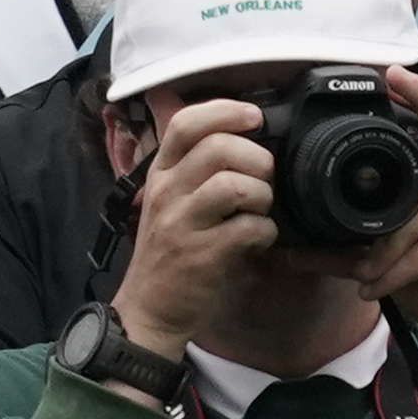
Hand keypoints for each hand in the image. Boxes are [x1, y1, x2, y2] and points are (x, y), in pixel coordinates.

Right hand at [108, 94, 286, 358]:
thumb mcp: (173, 198)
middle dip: (258, 159)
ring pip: (236, 185)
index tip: (254, 117)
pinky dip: (266, 232)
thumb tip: (236, 128)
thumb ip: (196, 165)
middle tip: (264, 180)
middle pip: (219, 148)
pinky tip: (257, 239)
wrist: (151, 307)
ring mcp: (182, 223)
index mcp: (162, 173)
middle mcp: (167, 192)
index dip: (225, 111)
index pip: (185, 123)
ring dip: (263, 196)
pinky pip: (250, 228)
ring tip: (258, 211)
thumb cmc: (172, 250)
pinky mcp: (202, 255)